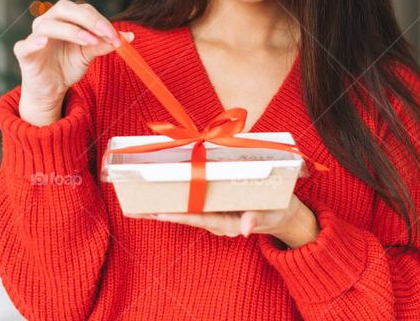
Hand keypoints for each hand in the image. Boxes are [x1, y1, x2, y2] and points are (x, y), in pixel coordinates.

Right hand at [13, 0, 133, 125]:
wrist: (51, 89)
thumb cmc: (68, 66)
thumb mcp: (88, 54)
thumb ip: (104, 44)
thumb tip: (129, 37)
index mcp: (65, 18)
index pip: (83, 10)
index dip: (100, 20)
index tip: (116, 36)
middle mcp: (48, 22)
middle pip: (64, 9)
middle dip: (88, 19)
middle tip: (105, 33)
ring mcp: (34, 36)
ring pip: (48, 25)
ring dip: (71, 31)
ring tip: (89, 41)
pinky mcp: (24, 53)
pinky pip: (26, 44)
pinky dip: (35, 41)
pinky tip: (45, 41)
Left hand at [127, 195, 319, 248]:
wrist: (284, 213)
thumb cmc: (277, 210)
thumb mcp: (270, 213)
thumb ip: (256, 218)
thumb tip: (244, 228)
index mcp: (227, 222)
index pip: (197, 218)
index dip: (178, 215)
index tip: (158, 213)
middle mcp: (217, 219)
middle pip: (185, 215)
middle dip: (161, 211)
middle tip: (136, 207)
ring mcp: (215, 213)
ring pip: (186, 209)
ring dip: (164, 205)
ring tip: (140, 202)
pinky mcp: (216, 205)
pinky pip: (194, 203)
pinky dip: (177, 197)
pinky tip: (162, 191)